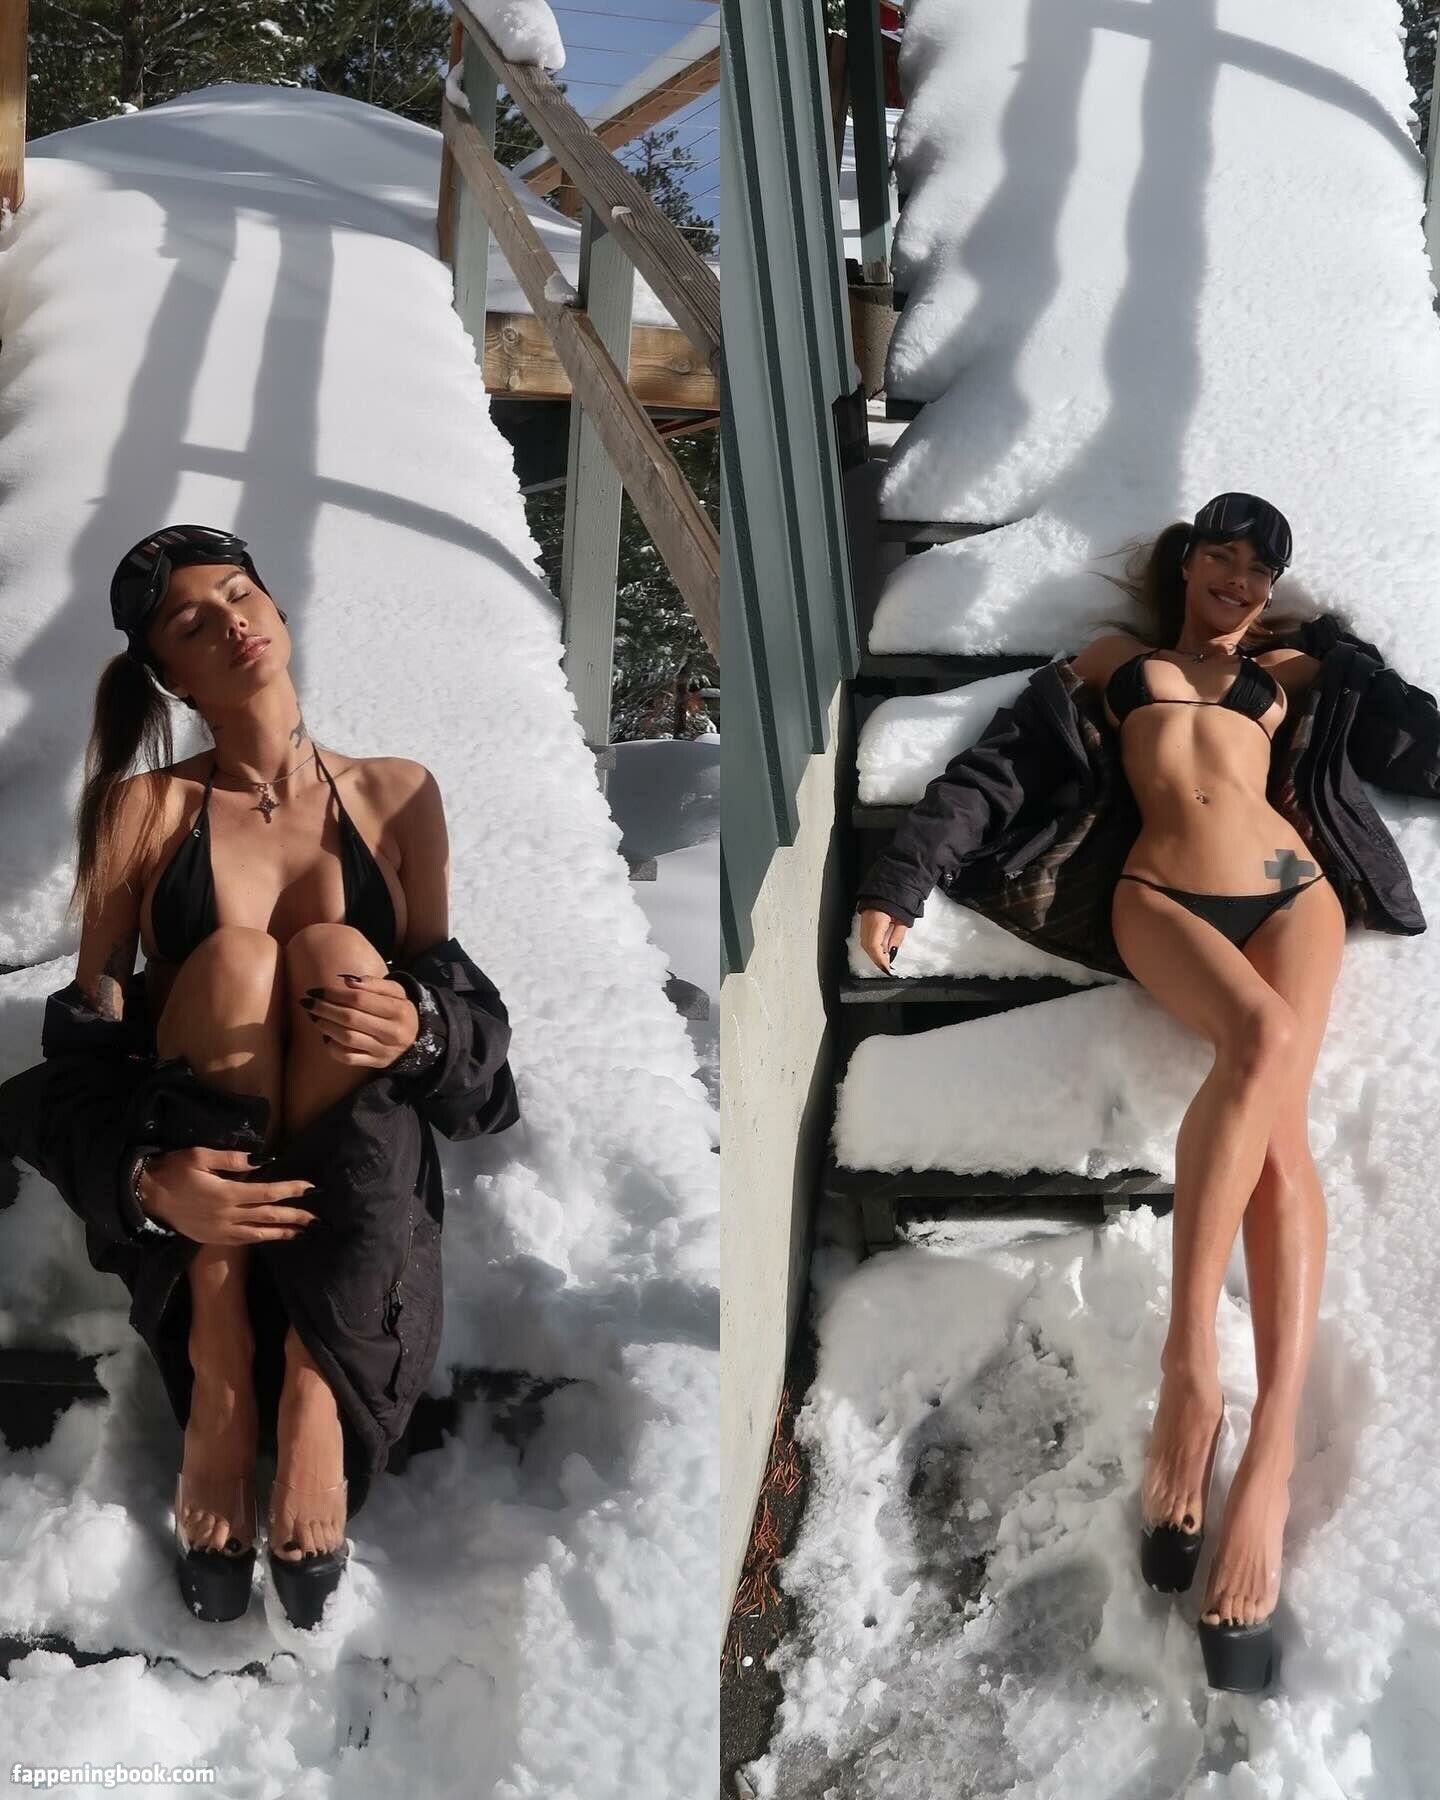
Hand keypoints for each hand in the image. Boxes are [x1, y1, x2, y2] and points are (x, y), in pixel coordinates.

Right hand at [139, 1146, 318, 1245]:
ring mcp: (220, 1230)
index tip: (310, 1187)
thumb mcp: (199, 1156)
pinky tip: (273, 1237)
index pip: (267, 1192)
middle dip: (295, 1216)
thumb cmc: (174, 1170)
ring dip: (282, 1231)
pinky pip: (243, 1240)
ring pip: (258, 1233)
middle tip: (317, 1218)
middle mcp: (227, 1215)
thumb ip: (231, 1160)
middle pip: (268, 1216)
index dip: (290, 1190)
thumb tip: (260, 1161)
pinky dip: (262, 1239)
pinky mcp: (213, 1238)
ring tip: (302, 1231)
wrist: (145, 1196)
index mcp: (226, 1193)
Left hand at [299, 973, 420, 1068]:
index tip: (317, 990)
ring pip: (347, 1038)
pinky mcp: (376, 1063)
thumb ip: (373, 983)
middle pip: (350, 1018)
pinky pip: (348, 1058)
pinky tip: (326, 1037)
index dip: (335, 994)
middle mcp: (392, 1032)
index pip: (360, 999)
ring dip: (325, 1026)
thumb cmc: (399, 1010)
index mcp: (398, 1010)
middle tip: (308, 1002)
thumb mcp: (395, 991)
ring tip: (314, 1017)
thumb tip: (347, 982)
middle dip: (324, 1009)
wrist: (417, 1039)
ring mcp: (383, 1050)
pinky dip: (332, 1048)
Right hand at [859, 906, 907, 973]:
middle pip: (868, 947)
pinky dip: (872, 947)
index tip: (887, 968)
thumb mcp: (903, 920)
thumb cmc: (898, 900)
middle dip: (877, 959)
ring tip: (885, 959)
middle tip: (886, 966)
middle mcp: (867, 922)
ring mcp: (863, 922)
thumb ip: (897, 938)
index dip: (880, 959)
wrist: (889, 886)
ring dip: (874, 954)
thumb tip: (892, 952)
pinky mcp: (864, 922)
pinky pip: (865, 938)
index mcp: (877, 921)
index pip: (875, 946)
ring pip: (865, 944)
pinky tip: (880, 950)